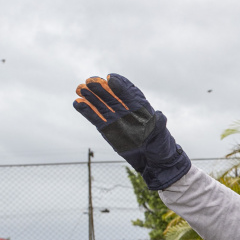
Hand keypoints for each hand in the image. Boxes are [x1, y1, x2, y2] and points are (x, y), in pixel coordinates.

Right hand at [73, 74, 190, 190]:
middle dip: (102, 88)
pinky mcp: (107, 129)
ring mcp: (116, 119)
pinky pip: (95, 118)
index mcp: (140, 107)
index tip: (111, 79)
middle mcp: (126, 110)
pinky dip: (87, 111)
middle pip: (112, 96)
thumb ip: (159, 123)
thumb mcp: (161, 134)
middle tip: (91, 81)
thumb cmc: (160, 145)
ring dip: (90, 96)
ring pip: (101, 105)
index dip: (121, 85)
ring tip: (80, 88)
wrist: (152, 160)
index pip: (129, 93)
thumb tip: (160, 115)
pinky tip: (77, 103)